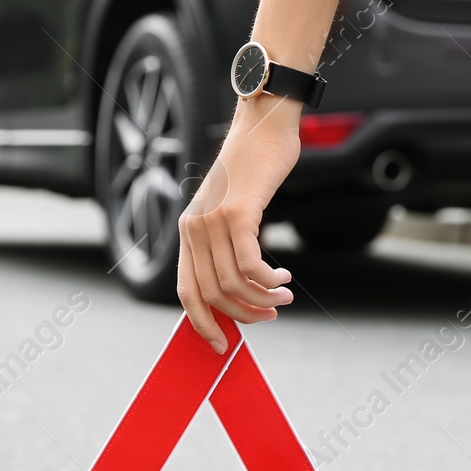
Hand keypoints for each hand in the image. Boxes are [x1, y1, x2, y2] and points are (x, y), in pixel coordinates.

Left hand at [177, 97, 299, 353]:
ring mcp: (211, 220)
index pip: (186, 292)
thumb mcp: (233, 208)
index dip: (203, 323)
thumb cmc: (255, 168)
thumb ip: (227, 242)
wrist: (264, 125)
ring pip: (232, 284)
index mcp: (188, 231)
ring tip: (284, 296)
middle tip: (271, 314)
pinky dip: (269, 279)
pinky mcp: (236, 212)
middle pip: (211, 294)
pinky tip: (284, 276)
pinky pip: (250, 265)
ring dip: (263, 297)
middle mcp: (193, 228)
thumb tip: (239, 289)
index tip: (223, 345)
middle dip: (243, 315)